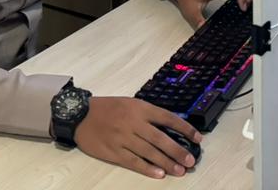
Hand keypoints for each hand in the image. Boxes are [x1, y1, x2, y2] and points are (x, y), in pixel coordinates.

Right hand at [73, 96, 201, 178]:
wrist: (79, 115)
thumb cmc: (107, 108)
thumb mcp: (129, 103)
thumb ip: (147, 114)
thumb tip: (170, 128)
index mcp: (140, 107)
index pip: (168, 118)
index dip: (185, 128)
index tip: (197, 138)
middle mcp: (133, 122)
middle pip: (161, 138)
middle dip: (178, 150)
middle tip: (190, 161)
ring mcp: (123, 138)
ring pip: (149, 152)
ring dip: (166, 162)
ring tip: (179, 170)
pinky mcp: (114, 151)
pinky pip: (133, 161)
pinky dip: (147, 168)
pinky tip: (158, 174)